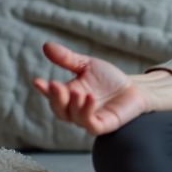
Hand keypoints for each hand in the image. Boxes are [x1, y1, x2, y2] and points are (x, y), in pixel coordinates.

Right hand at [32, 42, 149, 135]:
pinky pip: (91, 124)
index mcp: (68, 96)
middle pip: (59, 110)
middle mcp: (75, 110)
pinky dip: (87, 113)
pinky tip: (89, 99)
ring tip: (77, 92)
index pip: (52, 95)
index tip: (37, 81)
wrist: (134, 88)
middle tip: (55, 85)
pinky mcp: (103, 125)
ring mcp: (88, 119)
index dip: (44, 90)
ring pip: (73, 117)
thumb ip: (67, 59)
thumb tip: (46, 46)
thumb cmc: (109, 79)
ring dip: (72, 105)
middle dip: (55, 98)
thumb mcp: (87, 65)